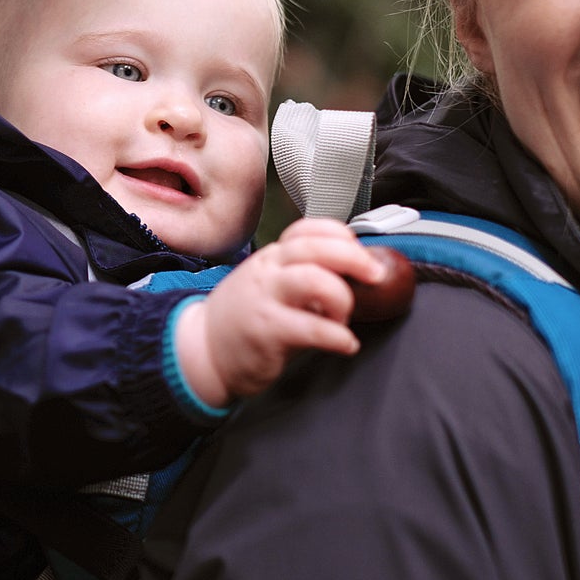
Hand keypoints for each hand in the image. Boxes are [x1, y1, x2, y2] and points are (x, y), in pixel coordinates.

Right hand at [174, 219, 409, 407]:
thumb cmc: (245, 319)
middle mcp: (268, 271)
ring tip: (342, 320)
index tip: (361, 254)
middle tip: (375, 277)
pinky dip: (340, 338)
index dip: (341, 236)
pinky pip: (314, 328)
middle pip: (316, 248)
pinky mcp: (267, 331)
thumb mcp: (269, 285)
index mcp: (271, 257)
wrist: (205, 350)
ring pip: (316, 281)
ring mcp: (266, 299)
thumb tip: (352, 275)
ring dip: (343, 300)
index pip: (307, 229)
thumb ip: (302, 274)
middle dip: (355, 258)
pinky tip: (345, 345)